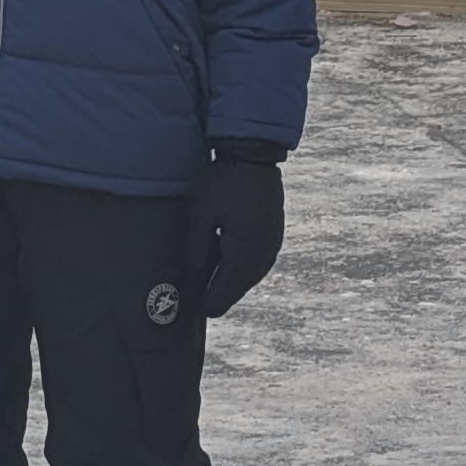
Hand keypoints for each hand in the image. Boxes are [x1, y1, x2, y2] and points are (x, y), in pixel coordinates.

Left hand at [188, 142, 286, 317]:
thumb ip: (196, 255)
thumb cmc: (222, 182)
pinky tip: (229, 270)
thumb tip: (190, 286)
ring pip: (251, 276)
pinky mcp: (275, 234)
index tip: (193, 312)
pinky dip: (243, 271)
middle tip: (199, 306)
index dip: (208, 303)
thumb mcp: (201, 218)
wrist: (253, 153)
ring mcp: (273, 243)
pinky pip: (259, 263)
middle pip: (240, 287)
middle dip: (220, 296)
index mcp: (246, 250)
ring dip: (232, 284)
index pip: (225, 290)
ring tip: (211, 290)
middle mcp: (265, 252)